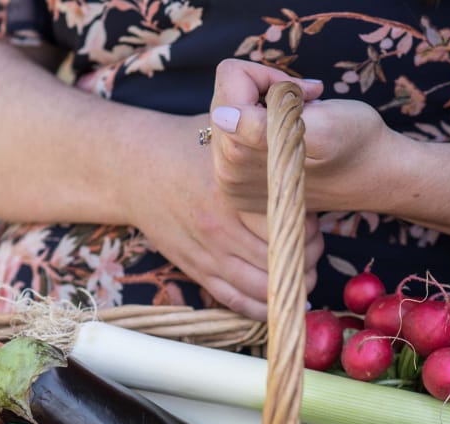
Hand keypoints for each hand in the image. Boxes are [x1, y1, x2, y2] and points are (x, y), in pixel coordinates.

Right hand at [131, 114, 322, 320]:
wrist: (133, 169)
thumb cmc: (189, 145)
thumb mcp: (225, 123)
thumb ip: (269, 114)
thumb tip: (314, 90)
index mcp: (230, 189)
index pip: (285, 221)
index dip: (309, 228)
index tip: (316, 221)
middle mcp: (218, 226)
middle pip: (279, 258)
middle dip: (305, 258)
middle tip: (312, 248)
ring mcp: (206, 252)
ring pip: (262, 287)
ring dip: (289, 285)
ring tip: (301, 272)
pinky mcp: (196, 270)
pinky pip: (235, 301)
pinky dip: (262, 306)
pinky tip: (276, 296)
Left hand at [209, 59, 389, 214]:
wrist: (373, 176)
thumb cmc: (357, 141)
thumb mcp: (323, 124)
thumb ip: (265, 124)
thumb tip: (222, 116)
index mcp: (244, 154)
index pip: (233, 80)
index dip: (273, 78)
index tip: (303, 95)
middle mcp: (229, 173)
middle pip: (224, 97)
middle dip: (265, 94)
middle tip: (303, 109)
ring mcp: (231, 182)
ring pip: (227, 114)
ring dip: (265, 110)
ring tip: (298, 124)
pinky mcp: (237, 185)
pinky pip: (234, 136)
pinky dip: (261, 128)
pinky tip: (288, 140)